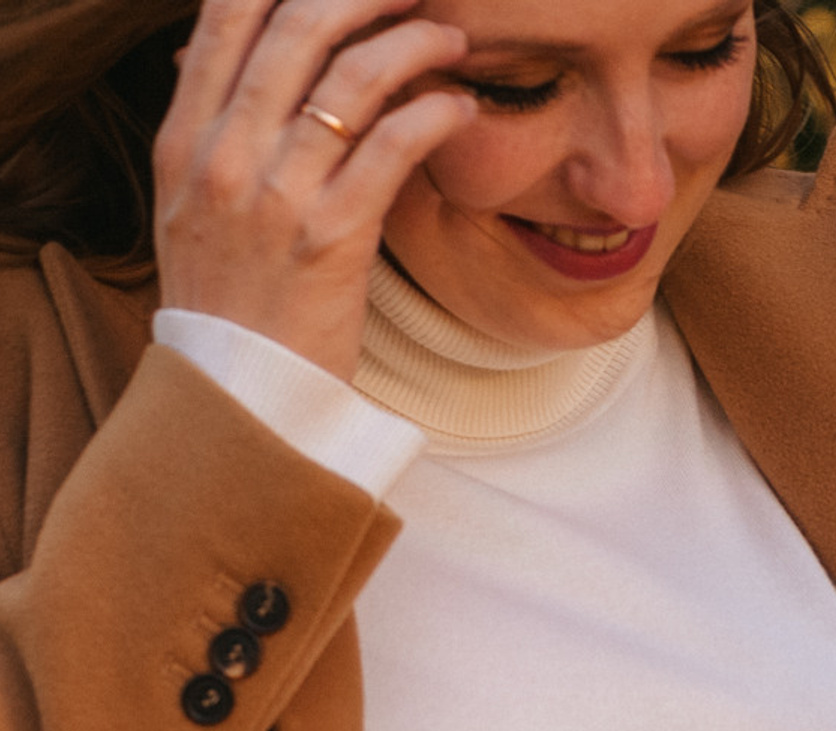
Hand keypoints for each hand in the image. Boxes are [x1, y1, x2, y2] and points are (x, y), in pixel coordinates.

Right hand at [154, 0, 475, 382]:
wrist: (239, 396)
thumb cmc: (230, 304)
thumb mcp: (193, 206)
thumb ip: (216, 134)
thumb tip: (248, 69)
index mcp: (184, 136)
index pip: (226, 17)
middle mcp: (224, 152)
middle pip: (294, 28)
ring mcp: (277, 193)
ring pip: (349, 79)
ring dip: (411, 45)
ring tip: (450, 39)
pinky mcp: (333, 237)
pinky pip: (391, 147)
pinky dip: (432, 114)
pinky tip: (459, 108)